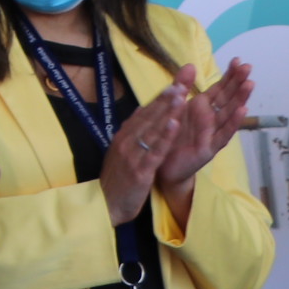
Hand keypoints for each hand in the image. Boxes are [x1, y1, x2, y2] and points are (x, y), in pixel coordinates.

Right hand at [101, 82, 181, 224]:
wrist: (106, 205)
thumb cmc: (117, 180)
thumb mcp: (122, 153)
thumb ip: (132, 132)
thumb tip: (141, 111)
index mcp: (123, 136)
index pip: (144, 113)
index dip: (160, 99)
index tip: (175, 84)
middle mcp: (126, 141)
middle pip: (150, 117)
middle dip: (167, 100)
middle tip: (182, 83)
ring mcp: (132, 155)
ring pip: (153, 130)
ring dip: (168, 112)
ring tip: (181, 97)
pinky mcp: (139, 170)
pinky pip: (154, 151)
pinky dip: (165, 137)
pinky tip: (174, 125)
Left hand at [153, 59, 252, 222]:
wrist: (163, 165)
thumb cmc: (172, 136)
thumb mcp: (175, 109)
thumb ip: (182, 88)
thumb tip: (191, 65)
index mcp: (201, 108)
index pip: (219, 89)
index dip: (229, 75)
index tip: (239, 60)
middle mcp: (211, 119)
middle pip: (228, 98)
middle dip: (238, 82)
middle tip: (249, 67)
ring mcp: (212, 133)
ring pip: (229, 114)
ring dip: (240, 99)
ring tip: (250, 84)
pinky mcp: (209, 148)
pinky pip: (223, 134)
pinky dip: (233, 123)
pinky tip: (242, 111)